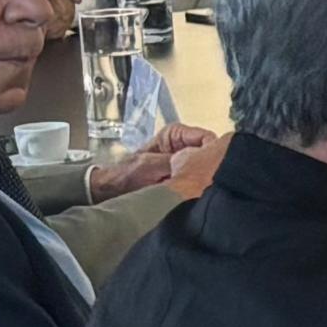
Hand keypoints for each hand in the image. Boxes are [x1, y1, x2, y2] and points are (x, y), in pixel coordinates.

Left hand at [83, 122, 217, 200]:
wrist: (114, 191)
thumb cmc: (127, 174)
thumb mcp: (151, 164)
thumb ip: (176, 161)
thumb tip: (200, 162)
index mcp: (176, 134)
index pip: (207, 137)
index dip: (212, 151)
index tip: (210, 167)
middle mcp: (184, 145)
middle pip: (210, 152)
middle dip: (209, 166)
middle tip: (205, 181)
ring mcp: (186, 161)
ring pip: (206, 167)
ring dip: (203, 178)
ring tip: (198, 188)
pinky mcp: (185, 176)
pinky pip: (199, 179)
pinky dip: (198, 186)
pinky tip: (194, 193)